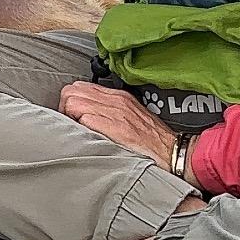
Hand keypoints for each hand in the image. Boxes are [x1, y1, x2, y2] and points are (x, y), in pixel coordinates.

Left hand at [59, 82, 175, 169]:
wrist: (174, 153)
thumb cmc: (152, 140)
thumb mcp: (130, 117)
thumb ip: (109, 110)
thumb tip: (85, 114)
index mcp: (118, 96)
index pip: (80, 87)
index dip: (70, 102)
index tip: (72, 117)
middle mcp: (115, 100)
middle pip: (71, 91)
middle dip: (64, 107)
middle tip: (72, 125)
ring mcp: (115, 112)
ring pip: (73, 101)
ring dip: (69, 117)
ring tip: (78, 131)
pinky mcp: (116, 127)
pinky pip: (84, 117)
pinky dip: (78, 125)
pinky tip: (85, 136)